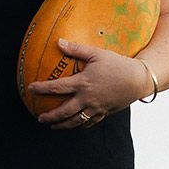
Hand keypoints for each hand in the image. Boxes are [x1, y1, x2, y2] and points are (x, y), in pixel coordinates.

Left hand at [29, 39, 154, 129]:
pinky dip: (80, 126)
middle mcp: (87, 99)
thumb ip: (76, 49)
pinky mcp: (104, 113)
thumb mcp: (97, 53)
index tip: (30, 89)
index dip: (41, 89)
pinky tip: (75, 125)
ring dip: (63, 125)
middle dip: (50, 116)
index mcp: (83, 83)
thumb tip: (58, 42)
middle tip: (40, 118)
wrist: (138, 79)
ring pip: (75, 122)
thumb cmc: (117, 64)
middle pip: (64, 112)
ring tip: (53, 126)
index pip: (57, 88)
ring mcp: (96, 108)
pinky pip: (89, 123)